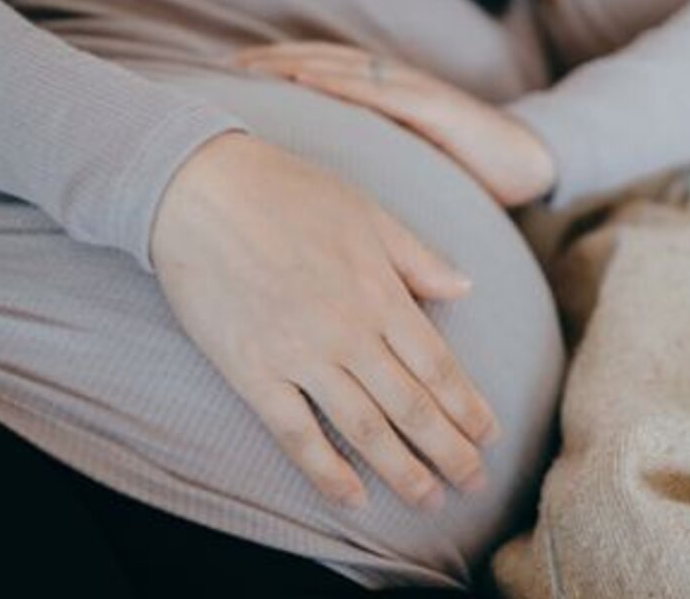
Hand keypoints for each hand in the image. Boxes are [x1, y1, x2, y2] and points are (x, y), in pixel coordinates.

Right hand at [151, 132, 500, 510]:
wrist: (198, 189)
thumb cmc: (285, 191)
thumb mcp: (366, 210)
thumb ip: (417, 257)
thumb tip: (465, 288)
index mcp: (380, 293)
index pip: (438, 366)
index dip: (468, 407)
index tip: (490, 436)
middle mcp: (348, 332)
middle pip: (411, 406)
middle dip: (449, 450)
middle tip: (475, 483)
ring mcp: (299, 355)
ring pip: (364, 428)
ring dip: (402, 470)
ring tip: (429, 500)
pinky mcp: (252, 372)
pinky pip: (296, 433)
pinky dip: (328, 470)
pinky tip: (354, 498)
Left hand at [233, 42, 556, 206]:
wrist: (529, 166)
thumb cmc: (468, 173)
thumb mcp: (405, 170)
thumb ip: (366, 170)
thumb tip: (315, 198)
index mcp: (384, 101)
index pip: (320, 74)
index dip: (277, 71)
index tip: (232, 78)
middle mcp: (393, 87)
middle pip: (320, 63)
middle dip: (272, 62)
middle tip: (226, 67)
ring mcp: (413, 92)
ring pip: (341, 68)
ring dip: (295, 64)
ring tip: (254, 67)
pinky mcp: (433, 107)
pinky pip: (377, 90)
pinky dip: (338, 82)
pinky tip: (306, 80)